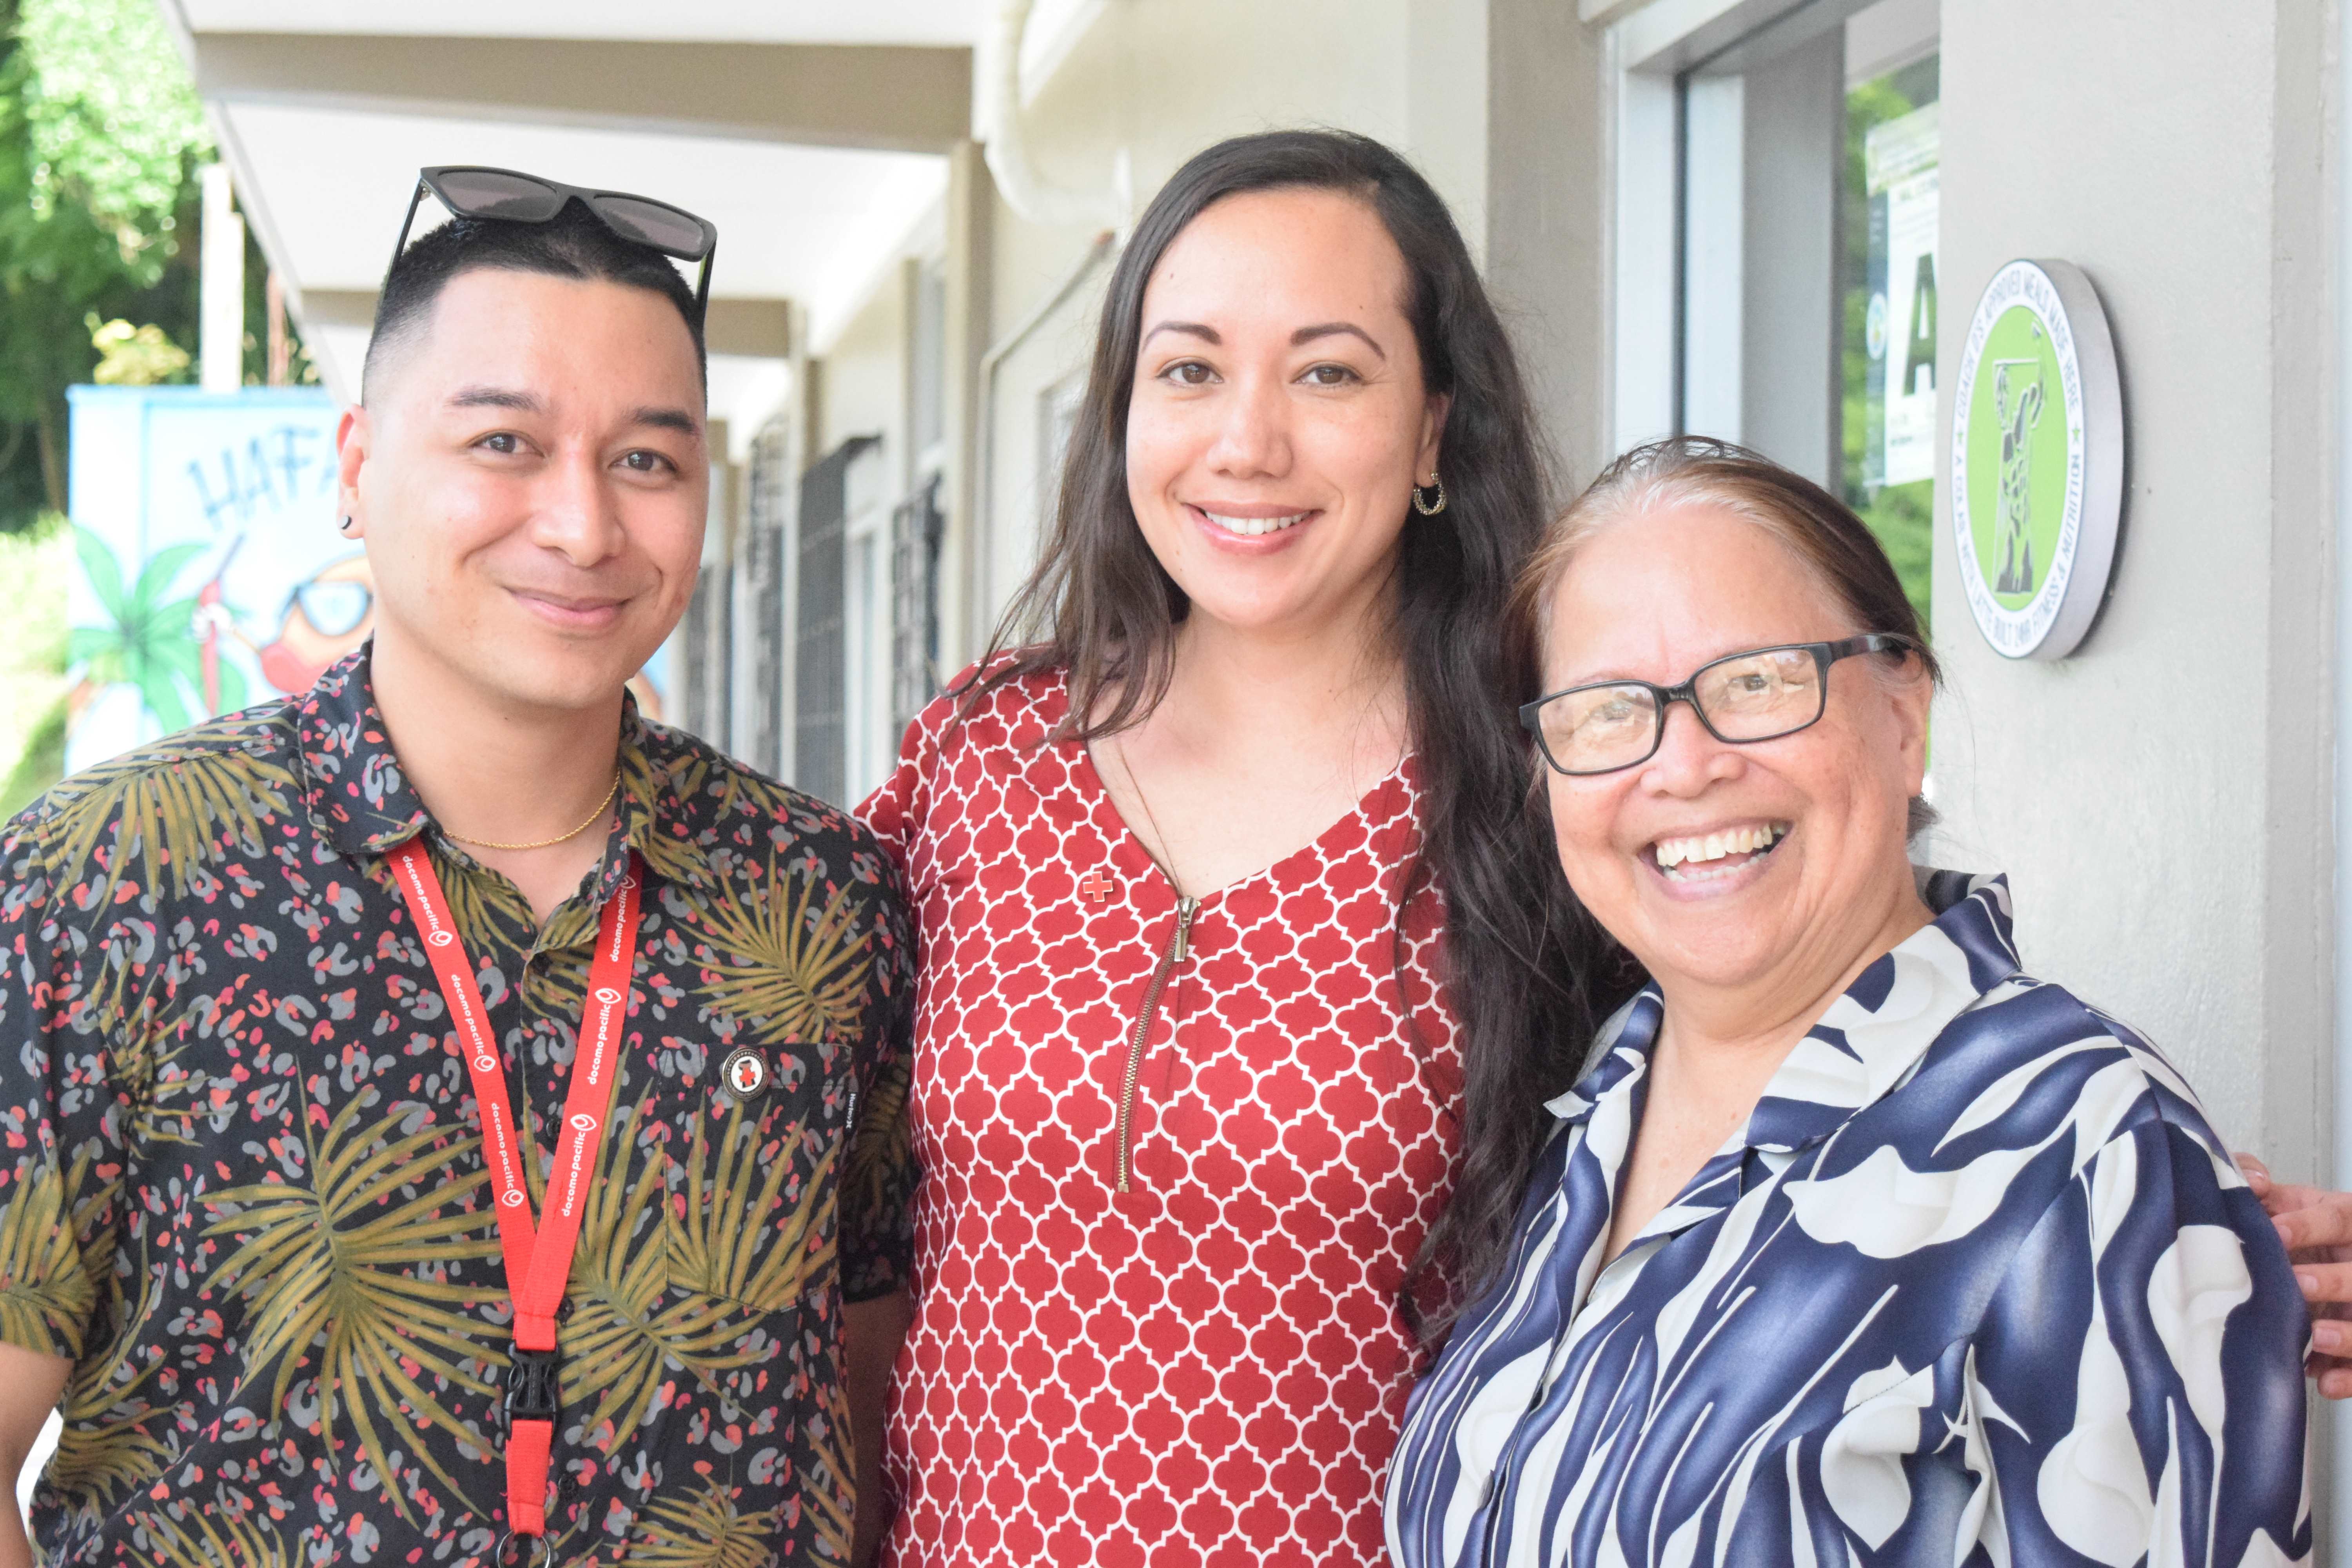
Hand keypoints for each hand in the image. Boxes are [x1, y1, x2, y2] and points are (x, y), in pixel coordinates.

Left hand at [2239, 1153, 2351, 1397]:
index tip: (2277, 1231)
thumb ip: (2262, 1188)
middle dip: (2334, 1280)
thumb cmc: (2299, 1228)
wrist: (2321, 1259)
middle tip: (2299, 1284)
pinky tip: (2324, 1381)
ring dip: (2350, 1334)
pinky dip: (2348, 1376)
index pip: (2339, 1218)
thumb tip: (2250, 1182)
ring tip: (2318, 1336)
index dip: (2311, 1225)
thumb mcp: (2287, 1201)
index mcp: (2348, 1220)